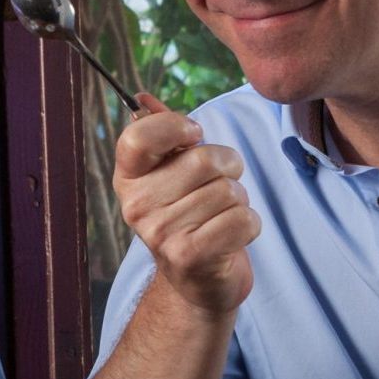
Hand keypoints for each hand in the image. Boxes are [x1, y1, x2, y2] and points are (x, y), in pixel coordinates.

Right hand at [115, 95, 258, 317]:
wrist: (197, 281)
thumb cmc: (189, 216)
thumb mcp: (171, 173)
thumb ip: (162, 134)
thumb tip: (143, 98)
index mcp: (128, 177)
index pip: (140, 136)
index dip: (176, 126)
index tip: (194, 135)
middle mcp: (137, 205)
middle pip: (203, 160)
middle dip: (227, 167)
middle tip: (218, 186)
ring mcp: (160, 233)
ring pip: (229, 191)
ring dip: (240, 200)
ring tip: (222, 215)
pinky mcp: (189, 256)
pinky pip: (242, 220)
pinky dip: (250, 225)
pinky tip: (232, 235)